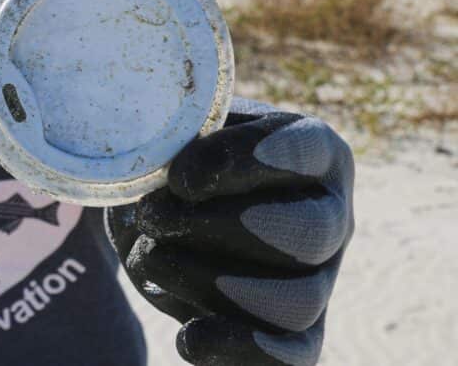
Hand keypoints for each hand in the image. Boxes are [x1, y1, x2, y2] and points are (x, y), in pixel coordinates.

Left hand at [107, 98, 353, 365]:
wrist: (162, 213)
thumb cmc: (176, 163)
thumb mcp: (177, 136)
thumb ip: (177, 138)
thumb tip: (159, 170)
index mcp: (313, 153)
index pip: (305, 150)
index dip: (244, 161)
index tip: (181, 176)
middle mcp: (331, 217)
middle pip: (309, 233)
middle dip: (217, 226)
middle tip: (154, 215)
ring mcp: (318, 280)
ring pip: (296, 301)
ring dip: (207, 281)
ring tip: (150, 256)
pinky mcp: (294, 333)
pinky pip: (291, 357)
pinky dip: (239, 350)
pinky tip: (189, 337)